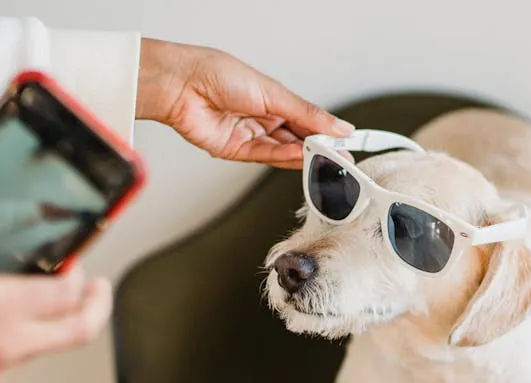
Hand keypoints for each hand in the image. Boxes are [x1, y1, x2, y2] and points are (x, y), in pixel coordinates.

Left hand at [136, 39, 353, 168]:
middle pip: (297, 139)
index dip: (327, 132)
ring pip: (283, 151)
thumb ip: (307, 114)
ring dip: (305, 156)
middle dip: (319, 149)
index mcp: (273, 99)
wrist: (182, 84)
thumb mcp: (273, 93)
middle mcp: (262, 118)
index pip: (307, 120)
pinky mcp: (236, 150)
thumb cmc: (218, 74)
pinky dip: (284, 159)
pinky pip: (265, 157)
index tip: (348, 142)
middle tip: (342, 158)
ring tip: (326, 160)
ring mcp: (249, 135)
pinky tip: (301, 158)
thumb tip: (339, 126)